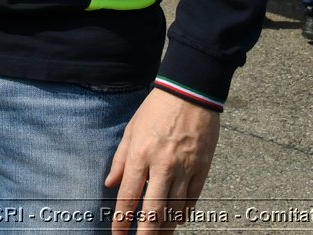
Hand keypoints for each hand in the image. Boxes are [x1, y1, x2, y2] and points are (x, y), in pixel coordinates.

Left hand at [105, 90, 220, 233]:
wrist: (190, 92)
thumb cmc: (156, 109)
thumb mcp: (131, 130)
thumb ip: (120, 160)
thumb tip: (110, 184)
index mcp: (141, 155)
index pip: (128, 197)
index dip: (121, 221)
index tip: (117, 234)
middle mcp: (163, 166)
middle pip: (153, 212)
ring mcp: (185, 169)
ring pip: (175, 210)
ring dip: (164, 229)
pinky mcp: (202, 169)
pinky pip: (192, 200)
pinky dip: (183, 215)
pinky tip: (176, 222)